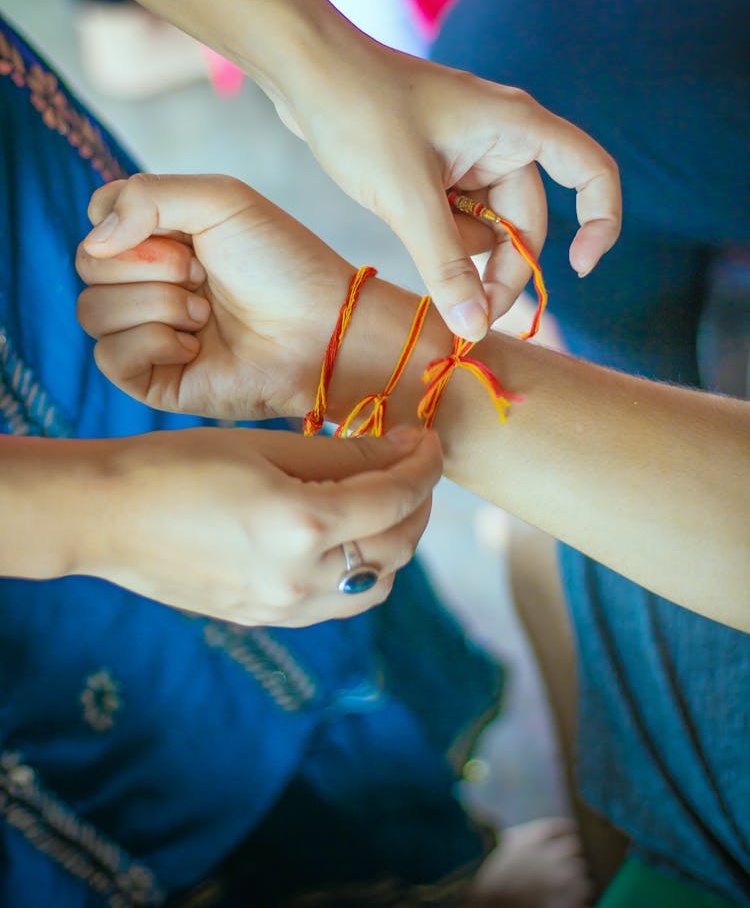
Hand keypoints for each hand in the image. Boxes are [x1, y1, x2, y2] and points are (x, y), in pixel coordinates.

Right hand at [76, 173, 353, 420]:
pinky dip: (152, 344)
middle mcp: (150, 284)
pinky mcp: (153, 379)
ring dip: (156, 305)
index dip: (130, 223)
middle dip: (150, 265)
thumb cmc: (283, 264)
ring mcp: (148, 333)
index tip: (186, 233)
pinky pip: (108, 357)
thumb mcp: (220, 200)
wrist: (322, 330)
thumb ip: (146, 196)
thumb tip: (95, 241)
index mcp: (162, 238)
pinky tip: (196, 346)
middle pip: (88, 265)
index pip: (99, 221)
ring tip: (206, 314)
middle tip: (204, 275)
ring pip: (92, 311)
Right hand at [81, 425, 441, 625]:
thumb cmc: (177, 465)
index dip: (424, 466)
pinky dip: (357, 570)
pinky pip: (336, 603)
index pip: (397, 499)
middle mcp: (302, 580)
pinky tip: (340, 535)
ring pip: (374, 586)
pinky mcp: (263, 620)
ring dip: (394, 544)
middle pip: (398, 548)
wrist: (104, 518)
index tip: (428, 440)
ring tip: (382, 503)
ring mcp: (283, 609)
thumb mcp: (265, 446)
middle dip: (418, 504)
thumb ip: (342, 453)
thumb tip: (402, 449)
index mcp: (304, 526)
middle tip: (411, 466)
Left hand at [277, 38, 621, 338]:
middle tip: (466, 318)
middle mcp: (502, 137)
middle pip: (526, 221)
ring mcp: (469, 151)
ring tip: (409, 225)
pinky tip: (399, 213)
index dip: (600, 222)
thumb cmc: (360, 114)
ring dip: (456, 247)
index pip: (591, 172)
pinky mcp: (438, 164)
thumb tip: (477, 327)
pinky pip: (455, 214)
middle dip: (499, 269)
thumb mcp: (407, 199)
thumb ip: (446, 267)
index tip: (577, 270)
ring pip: (485, 225)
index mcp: (517, 126)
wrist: (304, 72)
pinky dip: (435, 231)